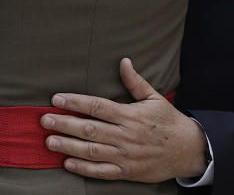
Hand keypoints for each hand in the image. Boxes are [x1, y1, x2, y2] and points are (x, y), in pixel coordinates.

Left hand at [40, 58, 206, 182]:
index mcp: (130, 115)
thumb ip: (135, 82)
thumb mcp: (154, 98)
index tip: (56, 99)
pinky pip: (102, 171)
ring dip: (69, 146)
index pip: (98, 106)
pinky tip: (67, 164)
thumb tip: (123, 61)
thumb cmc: (169, 121)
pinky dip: (84, 169)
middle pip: (90, 128)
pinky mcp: (127, 171)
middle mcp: (125, 135)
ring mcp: (125, 155)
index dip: (76, 102)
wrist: (188, 150)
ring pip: (92, 151)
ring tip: (49, 141)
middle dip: (65, 123)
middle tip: (44, 120)